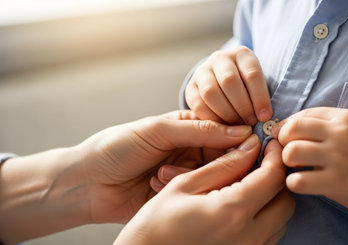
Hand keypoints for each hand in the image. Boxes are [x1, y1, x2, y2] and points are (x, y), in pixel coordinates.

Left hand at [75, 110, 251, 223]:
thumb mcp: (158, 130)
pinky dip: (181, 189)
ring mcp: (186, 174)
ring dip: (190, 176)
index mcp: (188, 128)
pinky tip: (157, 184)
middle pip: (224, 156)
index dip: (237, 138)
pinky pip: (197, 194)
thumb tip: (241, 131)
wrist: (88, 182)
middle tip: (202, 165)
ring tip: (159, 175)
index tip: (249, 145)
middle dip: (216, 162)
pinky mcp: (180, 195)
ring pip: (212, 177)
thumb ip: (199, 129)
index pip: (224, 131)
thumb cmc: (117, 147)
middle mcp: (192, 150)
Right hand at [114, 137, 294, 244]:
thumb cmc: (155, 225)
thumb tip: (250, 146)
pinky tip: (243, 206)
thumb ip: (224, 165)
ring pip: (281, 220)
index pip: (273, 178)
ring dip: (273, 198)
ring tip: (250, 183)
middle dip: (278, 178)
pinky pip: (269, 235)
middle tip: (261, 162)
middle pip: (286, 200)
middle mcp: (248, 237)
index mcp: (232, 212)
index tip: (270, 143)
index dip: (275, 156)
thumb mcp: (185, 185)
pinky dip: (265, 217)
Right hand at [186, 46, 271, 124]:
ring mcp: (202, 71)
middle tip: (250, 123)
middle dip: (242, 106)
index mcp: (242, 54)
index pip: (252, 74)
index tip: (265, 116)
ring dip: (226, 113)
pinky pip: (198, 104)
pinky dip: (211, 118)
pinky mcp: (191, 87)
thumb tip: (264, 120)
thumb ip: (260, 100)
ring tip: (237, 126)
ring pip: (210, 92)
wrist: (226, 83)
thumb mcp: (258, 86)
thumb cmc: (249, 89)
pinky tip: (222, 127)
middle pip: (229, 81)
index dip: (260, 97)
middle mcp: (220, 59)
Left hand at [271, 107, 347, 216]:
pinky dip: (293, 183)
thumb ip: (323, 123)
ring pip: (292, 152)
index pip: (301, 115)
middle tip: (288, 152)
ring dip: (286, 161)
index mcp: (343, 118)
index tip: (283, 137)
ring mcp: (338, 158)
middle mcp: (340, 134)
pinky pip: (298, 181)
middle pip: (292, 130)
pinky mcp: (336, 182)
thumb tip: (285, 127)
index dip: (285, 127)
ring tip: (295, 167)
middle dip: (282, 141)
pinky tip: (301, 182)